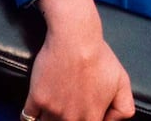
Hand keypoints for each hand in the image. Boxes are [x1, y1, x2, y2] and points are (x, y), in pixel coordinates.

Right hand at [24, 0, 134, 120]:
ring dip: (48, 118)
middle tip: (67, 106)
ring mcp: (52, 111)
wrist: (75, 37)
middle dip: (65, 119)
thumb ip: (123, 109)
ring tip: (54, 107)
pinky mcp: (36, 99)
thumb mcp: (122, 81)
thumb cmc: (98, 57)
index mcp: (91, 118)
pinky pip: (27, 118)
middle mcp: (71, 119)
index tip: (80, 114)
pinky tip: (36, 110)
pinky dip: (30, 116)